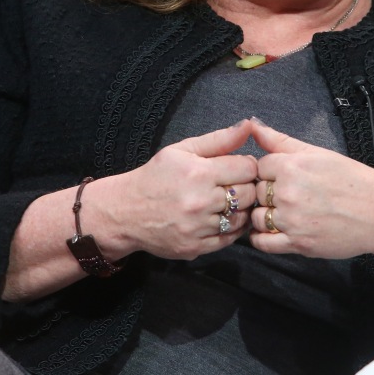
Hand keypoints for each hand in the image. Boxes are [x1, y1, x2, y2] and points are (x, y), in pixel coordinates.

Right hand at [107, 123, 258, 260]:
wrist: (125, 212)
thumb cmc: (155, 176)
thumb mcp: (182, 150)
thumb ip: (218, 139)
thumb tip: (248, 126)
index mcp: (199, 173)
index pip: (248, 169)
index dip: (247, 166)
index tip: (238, 167)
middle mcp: (200, 202)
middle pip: (249, 194)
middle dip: (247, 187)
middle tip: (234, 185)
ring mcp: (198, 228)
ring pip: (242, 218)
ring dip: (241, 210)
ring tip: (228, 202)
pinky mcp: (195, 248)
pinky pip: (229, 239)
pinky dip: (232, 229)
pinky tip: (222, 218)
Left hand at [246, 118, 373, 258]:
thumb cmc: (352, 180)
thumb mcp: (317, 153)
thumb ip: (281, 141)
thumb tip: (252, 125)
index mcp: (292, 167)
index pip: (259, 166)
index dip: (269, 171)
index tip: (281, 176)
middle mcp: (288, 193)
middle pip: (257, 191)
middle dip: (267, 193)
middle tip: (286, 194)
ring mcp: (292, 221)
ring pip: (257, 217)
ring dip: (264, 215)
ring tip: (281, 213)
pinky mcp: (297, 244)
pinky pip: (263, 243)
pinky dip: (261, 238)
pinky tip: (271, 231)